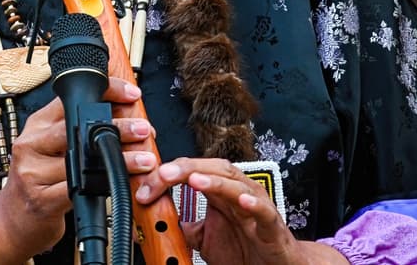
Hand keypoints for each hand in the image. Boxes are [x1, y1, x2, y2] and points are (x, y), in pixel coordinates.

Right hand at [0, 77, 155, 263]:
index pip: (69, 99)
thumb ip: (73, 132)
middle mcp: (31, 144)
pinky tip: (120, 184)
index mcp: (35, 126)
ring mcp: (33, 172)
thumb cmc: (36, 184)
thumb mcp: (48, 150)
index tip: (130, 94)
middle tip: (143, 128)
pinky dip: (104, 186)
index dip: (103, 93)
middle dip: (116, 127)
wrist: (9, 223)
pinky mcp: (42, 199)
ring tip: (144, 159)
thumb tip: (118, 115)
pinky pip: (78, 189)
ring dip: (119, 159)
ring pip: (82, 160)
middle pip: (76, 127)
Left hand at [134, 158, 348, 264]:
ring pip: (236, 184)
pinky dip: (253, 204)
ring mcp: (256, 207)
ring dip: (214, 180)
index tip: (144, 189)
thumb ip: (183, 226)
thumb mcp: (204, 238)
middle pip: (211, 168)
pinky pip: (264, 211)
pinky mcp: (272, 227)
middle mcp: (238, 192)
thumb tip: (155, 218)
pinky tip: (242, 202)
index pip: (190, 172)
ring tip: (194, 179)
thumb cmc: (244, 249)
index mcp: (220, 191)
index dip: (166, 176)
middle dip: (184, 168)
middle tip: (162, 174)